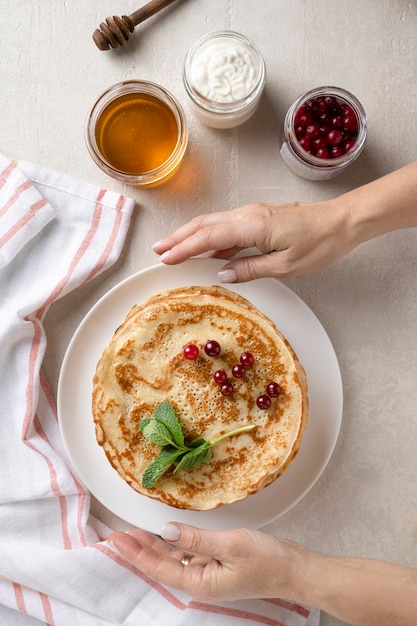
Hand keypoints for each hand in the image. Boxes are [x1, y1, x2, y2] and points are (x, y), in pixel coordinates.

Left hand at [109, 523, 304, 602]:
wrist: (293, 568)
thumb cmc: (266, 560)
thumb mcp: (229, 545)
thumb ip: (195, 540)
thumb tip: (165, 532)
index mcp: (200, 583)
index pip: (159, 568)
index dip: (136, 554)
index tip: (117, 540)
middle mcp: (200, 581)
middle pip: (162, 565)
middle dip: (140, 550)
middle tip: (118, 535)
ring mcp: (209, 573)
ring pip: (174, 559)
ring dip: (155, 546)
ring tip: (135, 533)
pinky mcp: (217, 564)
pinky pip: (189, 554)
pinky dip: (176, 543)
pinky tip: (168, 534)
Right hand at [152, 200, 353, 280]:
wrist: (342, 221)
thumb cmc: (320, 243)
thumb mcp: (286, 266)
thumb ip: (251, 269)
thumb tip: (222, 274)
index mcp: (253, 225)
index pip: (209, 237)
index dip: (184, 248)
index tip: (165, 259)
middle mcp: (248, 214)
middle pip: (204, 224)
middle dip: (178, 237)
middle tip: (158, 251)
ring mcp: (252, 213)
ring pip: (213, 223)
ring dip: (191, 235)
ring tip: (172, 248)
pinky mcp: (258, 217)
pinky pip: (227, 227)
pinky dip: (209, 237)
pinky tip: (205, 251)